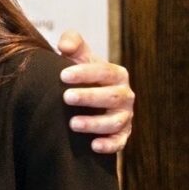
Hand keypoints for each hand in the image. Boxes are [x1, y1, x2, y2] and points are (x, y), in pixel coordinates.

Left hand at [57, 31, 133, 154]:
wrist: (88, 102)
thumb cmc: (81, 75)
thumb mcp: (78, 58)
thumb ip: (72, 44)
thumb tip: (65, 45)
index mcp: (117, 74)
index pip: (105, 71)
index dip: (85, 73)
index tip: (63, 75)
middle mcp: (125, 95)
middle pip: (112, 96)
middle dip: (89, 97)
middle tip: (66, 97)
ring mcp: (125, 117)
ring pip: (115, 121)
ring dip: (95, 123)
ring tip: (72, 123)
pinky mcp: (121, 136)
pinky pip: (119, 142)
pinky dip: (109, 145)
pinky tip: (93, 146)